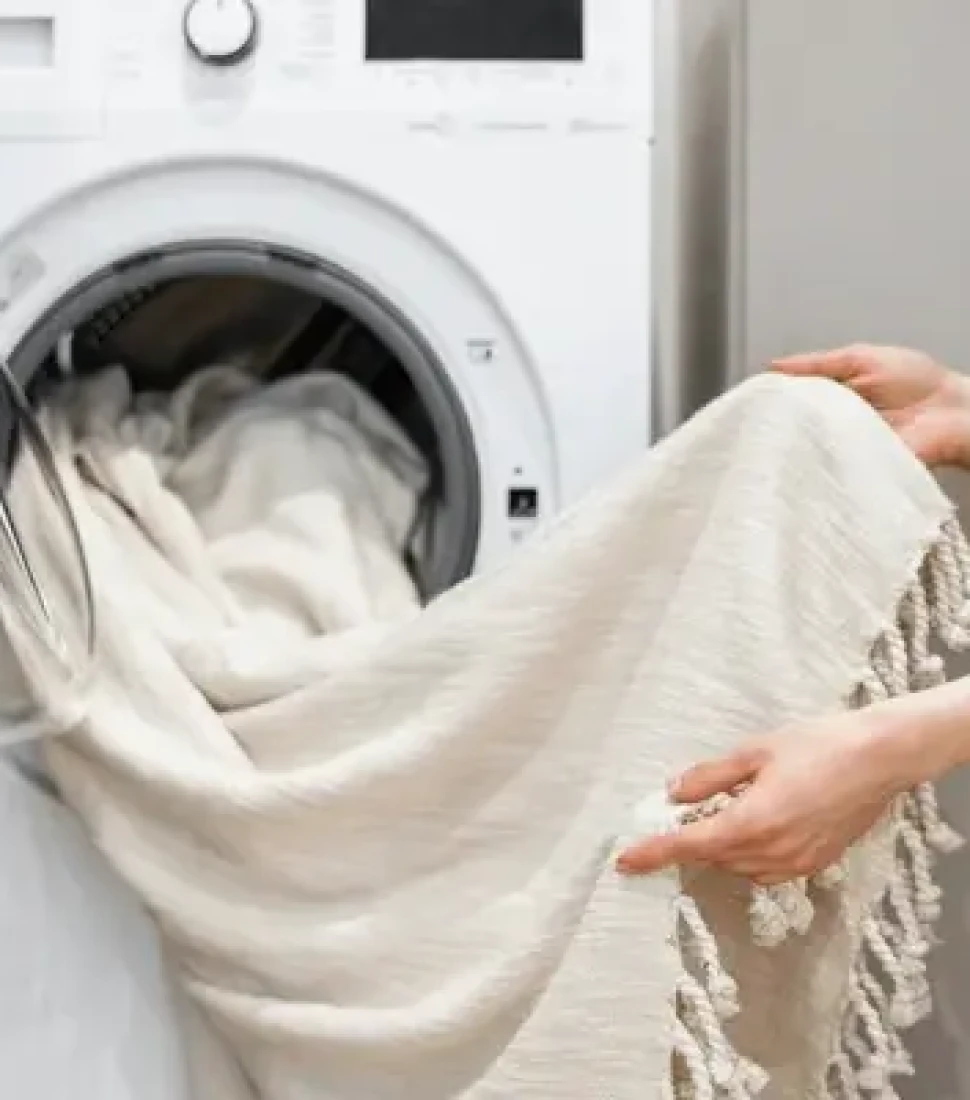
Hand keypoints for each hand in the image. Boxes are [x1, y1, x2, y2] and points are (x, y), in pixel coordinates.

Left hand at [616, 705, 924, 884]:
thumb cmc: (818, 745)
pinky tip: (753, 826)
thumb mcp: (755, 751)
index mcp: (751, 823)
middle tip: (676, 816)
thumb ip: (710, 777)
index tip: (623, 861)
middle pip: (713, 856)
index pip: (689, 846)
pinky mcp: (814, 864)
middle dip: (690, 840)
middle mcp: (772, 852)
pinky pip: (766, 870)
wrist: (879, 758)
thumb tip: (674, 794)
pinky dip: (748, 855)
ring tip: (720, 813)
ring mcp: (796, 863)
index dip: (653, 853)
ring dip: (721, 846)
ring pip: (739, 866)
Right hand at [773, 344, 969, 467]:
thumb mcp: (860, 359)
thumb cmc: (918, 384)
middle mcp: (830, 424)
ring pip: (804, 448)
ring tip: (777, 439)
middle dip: (776, 424)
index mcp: (829, 396)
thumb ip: (818, 363)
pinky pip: (826, 468)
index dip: (769, 400)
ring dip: (794, 443)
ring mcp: (839, 447)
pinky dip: (817, 464)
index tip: (749, 401)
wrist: (953, 414)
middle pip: (792, 426)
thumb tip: (774, 365)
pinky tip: (804, 457)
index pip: (789, 400)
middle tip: (757, 422)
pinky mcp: (851, 469)